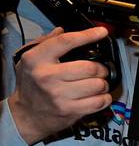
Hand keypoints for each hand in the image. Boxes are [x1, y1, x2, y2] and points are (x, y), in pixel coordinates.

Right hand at [7, 27, 112, 144]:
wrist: (26, 115)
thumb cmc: (31, 85)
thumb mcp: (29, 61)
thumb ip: (44, 43)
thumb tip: (61, 30)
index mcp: (36, 59)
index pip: (65, 42)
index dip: (87, 35)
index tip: (101, 32)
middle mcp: (47, 76)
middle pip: (89, 67)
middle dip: (101, 68)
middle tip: (100, 70)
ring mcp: (59, 95)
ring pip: (97, 85)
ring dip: (103, 84)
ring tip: (97, 84)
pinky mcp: (69, 110)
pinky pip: (99, 101)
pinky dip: (105, 98)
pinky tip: (98, 96)